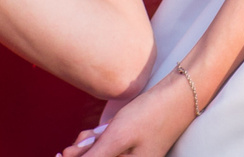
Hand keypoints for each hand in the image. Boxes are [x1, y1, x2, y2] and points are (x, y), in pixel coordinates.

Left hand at [60, 73, 197, 156]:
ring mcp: (136, 156)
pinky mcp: (136, 145)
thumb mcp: (117, 137)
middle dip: (83, 153)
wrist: (181, 92)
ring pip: (103, 154)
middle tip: (73, 143)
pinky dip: (101, 140)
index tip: (61, 153)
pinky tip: (96, 133)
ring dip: (90, 146)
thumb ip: (94, 156)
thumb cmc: (152, 114)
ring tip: (88, 135)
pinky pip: (112, 148)